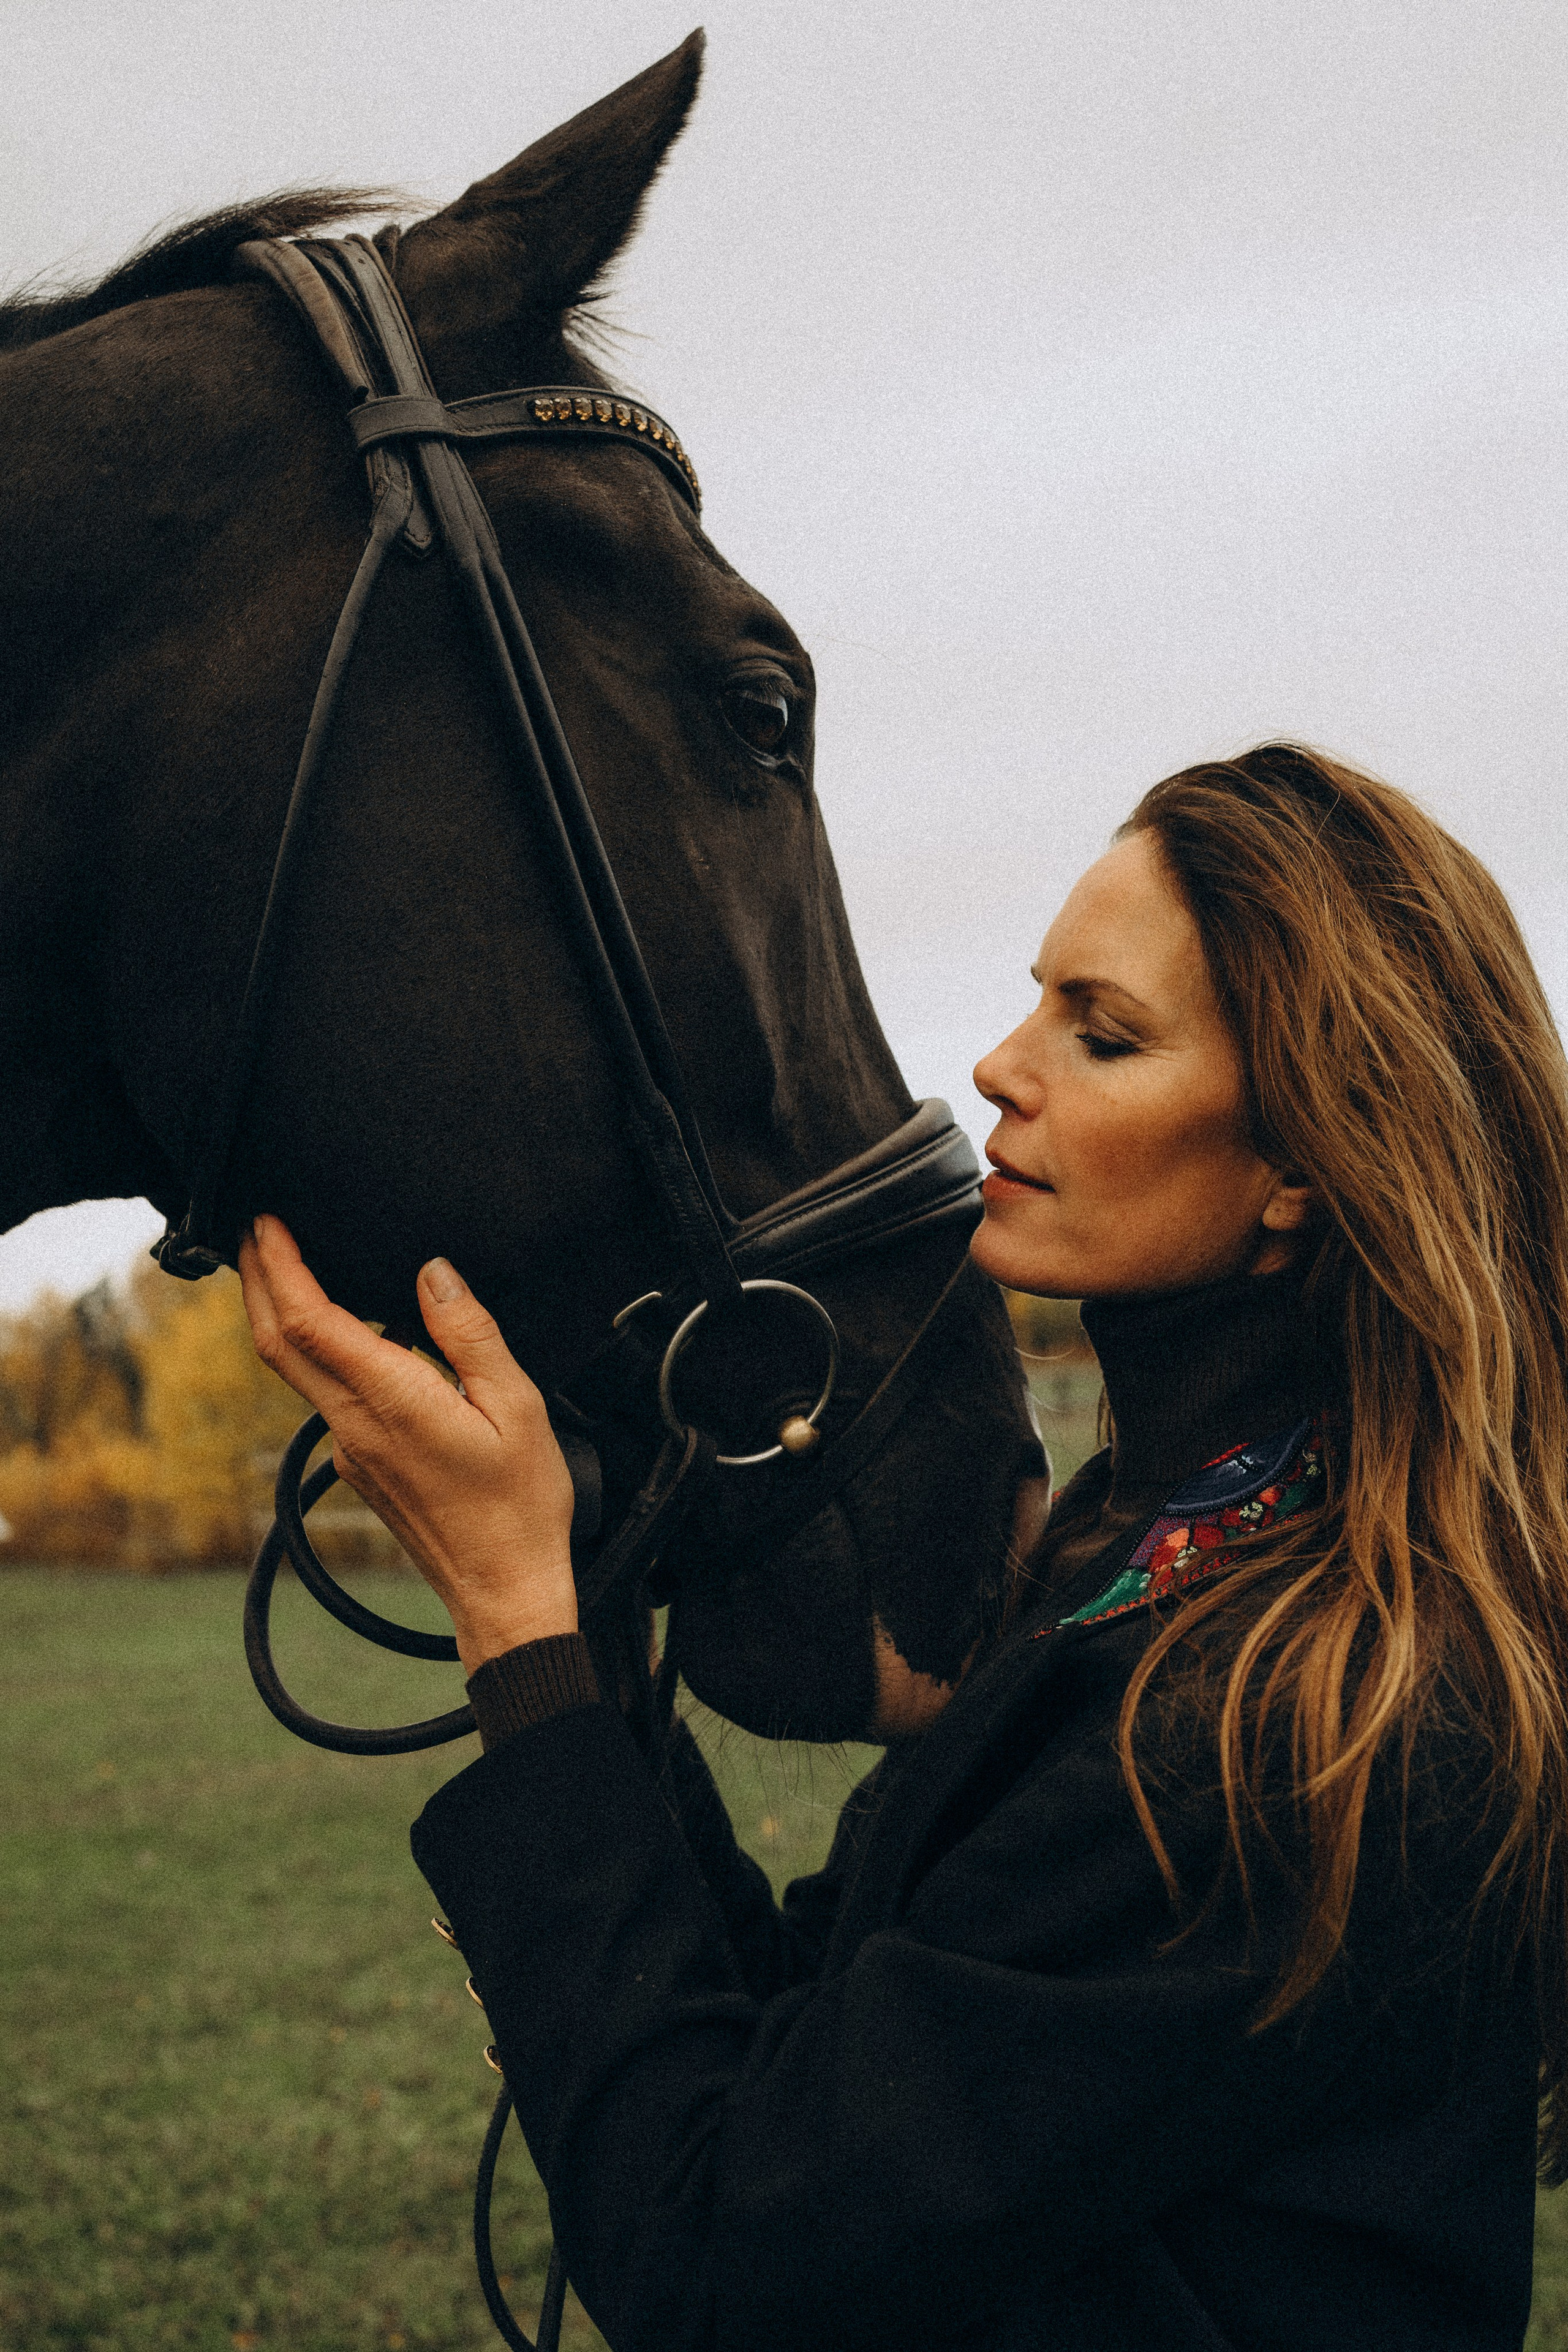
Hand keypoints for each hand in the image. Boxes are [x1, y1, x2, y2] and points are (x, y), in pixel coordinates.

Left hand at [239, 1215, 577, 1674]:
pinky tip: (349, 1336)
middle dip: (257, 1281)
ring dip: (280, 1315)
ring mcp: (351, 1450)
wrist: (504, 1590)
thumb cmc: (522, 1504)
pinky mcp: (360, 1466)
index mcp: (393, 1402)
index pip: (310, 1323)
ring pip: (297, 1372)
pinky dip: (321, 1354)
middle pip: (278, 1345)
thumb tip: (433, 1274)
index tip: (268, 1223)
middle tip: (253, 1230)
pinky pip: (329, 1397)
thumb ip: (470, 1335)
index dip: (280, 1267)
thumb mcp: (519, 1406)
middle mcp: (357, 1426)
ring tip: (286, 1267)